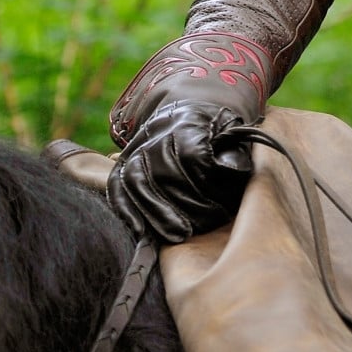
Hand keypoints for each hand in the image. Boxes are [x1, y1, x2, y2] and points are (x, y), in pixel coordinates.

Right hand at [107, 99, 255, 243]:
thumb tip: (229, 168)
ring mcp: (137, 146)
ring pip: (136, 179)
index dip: (205, 183)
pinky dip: (126, 209)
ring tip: (178, 235)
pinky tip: (140, 231)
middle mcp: (158, 130)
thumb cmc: (218, 134)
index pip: (191, 155)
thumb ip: (234, 152)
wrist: (191, 117)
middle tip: (200, 228)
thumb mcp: (235, 136)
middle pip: (162, 171)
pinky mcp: (123, 161)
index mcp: (188, 120)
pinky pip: (117, 186)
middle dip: (183, 205)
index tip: (221, 206)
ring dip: (157, 212)